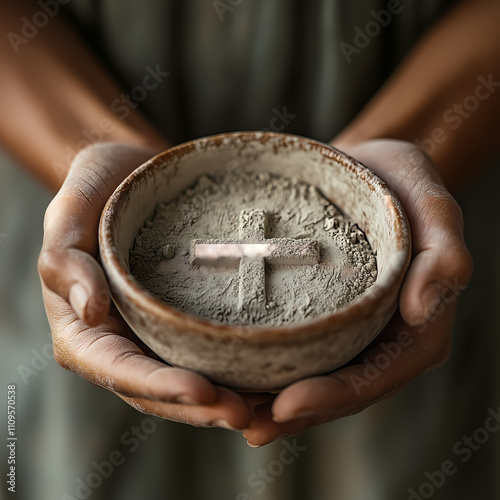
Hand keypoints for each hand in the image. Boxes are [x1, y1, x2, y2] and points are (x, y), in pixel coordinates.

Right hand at [39, 142, 250, 429]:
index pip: (117, 368)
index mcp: (84, 326)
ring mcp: (152, 332)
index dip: (158, 386)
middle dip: (199, 407)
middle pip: (156, 389)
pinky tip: (266, 373)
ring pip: (184, 380)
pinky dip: (231, 368)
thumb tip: (88, 311)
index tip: (203, 391)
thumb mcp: (69, 212)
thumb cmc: (95, 189)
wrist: (130, 173)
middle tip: (247, 413)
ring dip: (221, 400)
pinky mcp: (180, 319)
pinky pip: (204, 351)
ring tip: (265, 407)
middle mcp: (119, 339)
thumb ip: (64, 259)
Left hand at [243, 139, 472, 445]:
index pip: (378, 375)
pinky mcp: (316, 314)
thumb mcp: (430, 203)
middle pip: (339, 390)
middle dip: (295, 412)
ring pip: (312, 376)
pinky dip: (263, 365)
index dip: (336, 396)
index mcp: (414, 327)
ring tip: (228, 413)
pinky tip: (228, 372)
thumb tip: (424, 310)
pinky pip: (292, 347)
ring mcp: (345, 329)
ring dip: (272, 402)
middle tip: (248, 426)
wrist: (361, 169)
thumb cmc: (400, 185)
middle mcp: (379, 337)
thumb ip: (443, 252)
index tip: (288, 404)